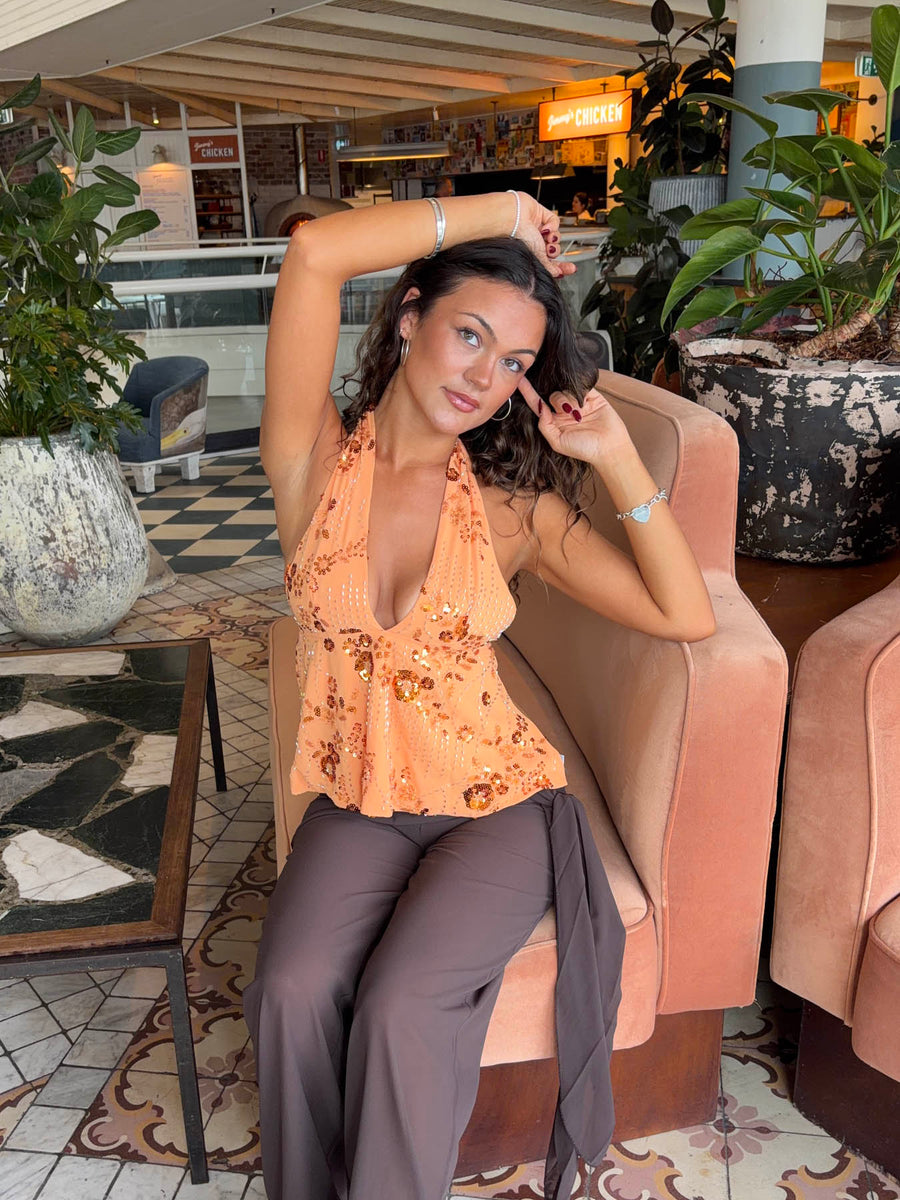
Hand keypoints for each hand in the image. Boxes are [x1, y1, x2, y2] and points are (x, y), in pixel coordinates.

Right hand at [512, 193, 574, 278]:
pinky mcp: (542, 215)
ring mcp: (539, 229)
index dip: (560, 265)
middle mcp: (535, 242)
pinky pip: (555, 221)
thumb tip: (558, 274)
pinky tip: (545, 228)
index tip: (570, 269)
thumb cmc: (517, 238)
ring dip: (554, 239)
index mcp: (532, 254)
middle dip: (555, 251)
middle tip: (550, 251)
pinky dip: (553, 225)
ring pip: (556, 236)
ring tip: (547, 239)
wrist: (512, 220)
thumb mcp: (537, 257)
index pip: (550, 262)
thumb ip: (549, 267)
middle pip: (554, 249)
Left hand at [517, 377, 633, 465]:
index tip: (521, 380)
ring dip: (571, 400)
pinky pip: (582, 386)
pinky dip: (581, 392)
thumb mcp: (557, 442)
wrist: (609, 447)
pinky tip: (585, 403)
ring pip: (566, 390)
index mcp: (555, 421)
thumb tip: (540, 407)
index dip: (529, 392)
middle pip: (552, 394)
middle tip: (570, 413)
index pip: (539, 404)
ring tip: (581, 413)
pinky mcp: (592, 396)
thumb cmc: (584, 449)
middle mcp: (565, 411)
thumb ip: (545, 425)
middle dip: (558, 401)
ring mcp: (579, 403)